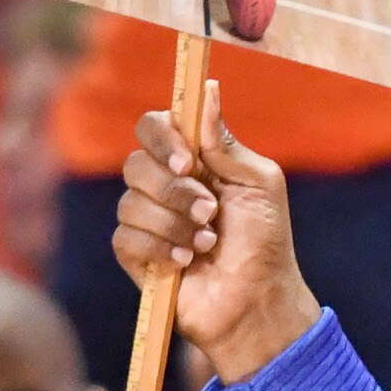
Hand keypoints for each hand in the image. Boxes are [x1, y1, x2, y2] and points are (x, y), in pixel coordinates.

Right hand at [113, 81, 323, 384]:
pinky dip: (160, 248)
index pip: (153, 126)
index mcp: (193, 160)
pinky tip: (187, 261)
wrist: (258, 299)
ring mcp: (147, 219)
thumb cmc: (265, 241)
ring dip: (176, 224)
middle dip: (176, 191)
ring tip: (208, 243)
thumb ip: (225, 143)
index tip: (188, 161)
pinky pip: (125, 237)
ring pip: (130, 203)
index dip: (162, 137)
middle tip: (211, 212)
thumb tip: (206, 90)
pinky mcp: (135, 255)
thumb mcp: (259, 184)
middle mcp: (165, 185)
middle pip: (136, 163)